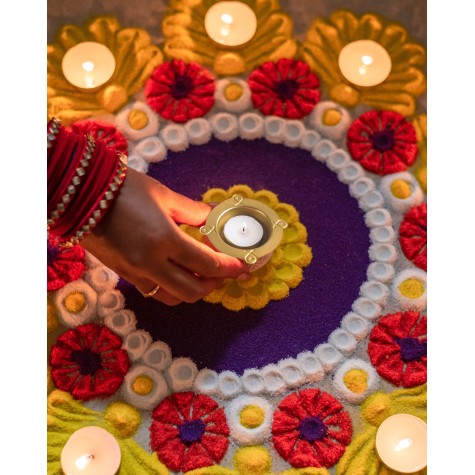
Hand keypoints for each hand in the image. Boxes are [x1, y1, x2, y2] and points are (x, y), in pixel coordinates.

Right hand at [81, 167, 249, 304]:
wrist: (80, 194)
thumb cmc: (125, 188)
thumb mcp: (164, 196)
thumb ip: (195, 211)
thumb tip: (217, 215)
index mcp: (165, 241)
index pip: (207, 265)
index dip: (230, 268)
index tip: (243, 266)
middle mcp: (151, 264)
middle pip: (193, 291)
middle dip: (216, 284)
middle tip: (226, 271)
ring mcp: (135, 273)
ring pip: (173, 298)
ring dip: (194, 290)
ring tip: (204, 275)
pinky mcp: (124, 275)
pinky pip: (155, 292)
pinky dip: (173, 288)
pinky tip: (179, 273)